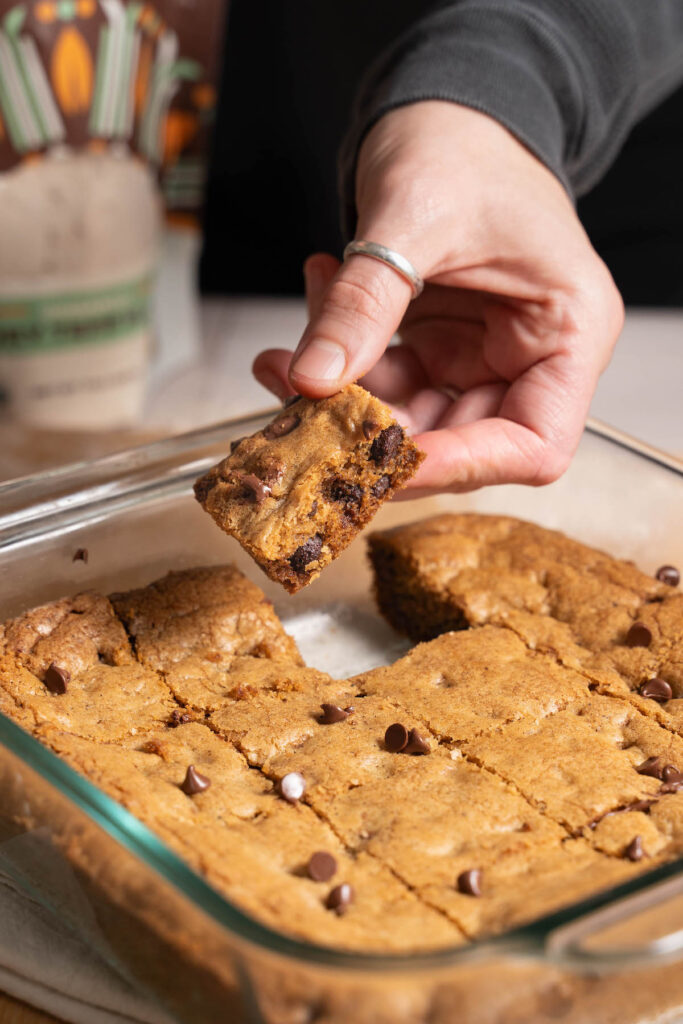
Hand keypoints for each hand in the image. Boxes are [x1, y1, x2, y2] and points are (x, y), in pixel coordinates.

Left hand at [253, 101, 623, 493]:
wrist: (447, 105)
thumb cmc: (464, 141)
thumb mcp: (414, 214)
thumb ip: (366, 301)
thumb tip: (311, 380)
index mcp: (570, 332)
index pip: (533, 444)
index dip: (461, 466)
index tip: (384, 461)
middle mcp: (532, 356)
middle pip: (460, 441)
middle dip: (374, 432)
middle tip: (301, 410)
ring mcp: (482, 354)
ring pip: (410, 417)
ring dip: (341, 397)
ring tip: (286, 353)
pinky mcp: (439, 345)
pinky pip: (385, 380)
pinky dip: (340, 359)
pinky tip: (317, 299)